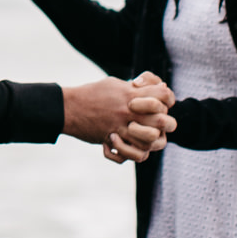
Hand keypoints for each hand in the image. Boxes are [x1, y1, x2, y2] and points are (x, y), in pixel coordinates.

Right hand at [62, 73, 176, 162]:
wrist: (69, 108)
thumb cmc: (91, 93)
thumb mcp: (114, 84)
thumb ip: (135, 87)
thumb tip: (156, 87)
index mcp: (130, 93)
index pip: (163, 95)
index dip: (167, 98)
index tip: (162, 102)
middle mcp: (129, 110)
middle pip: (163, 120)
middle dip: (166, 122)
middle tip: (160, 123)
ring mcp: (122, 126)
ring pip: (152, 139)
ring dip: (153, 139)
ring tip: (148, 137)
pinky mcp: (114, 140)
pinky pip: (136, 153)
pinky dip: (139, 153)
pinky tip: (135, 146)